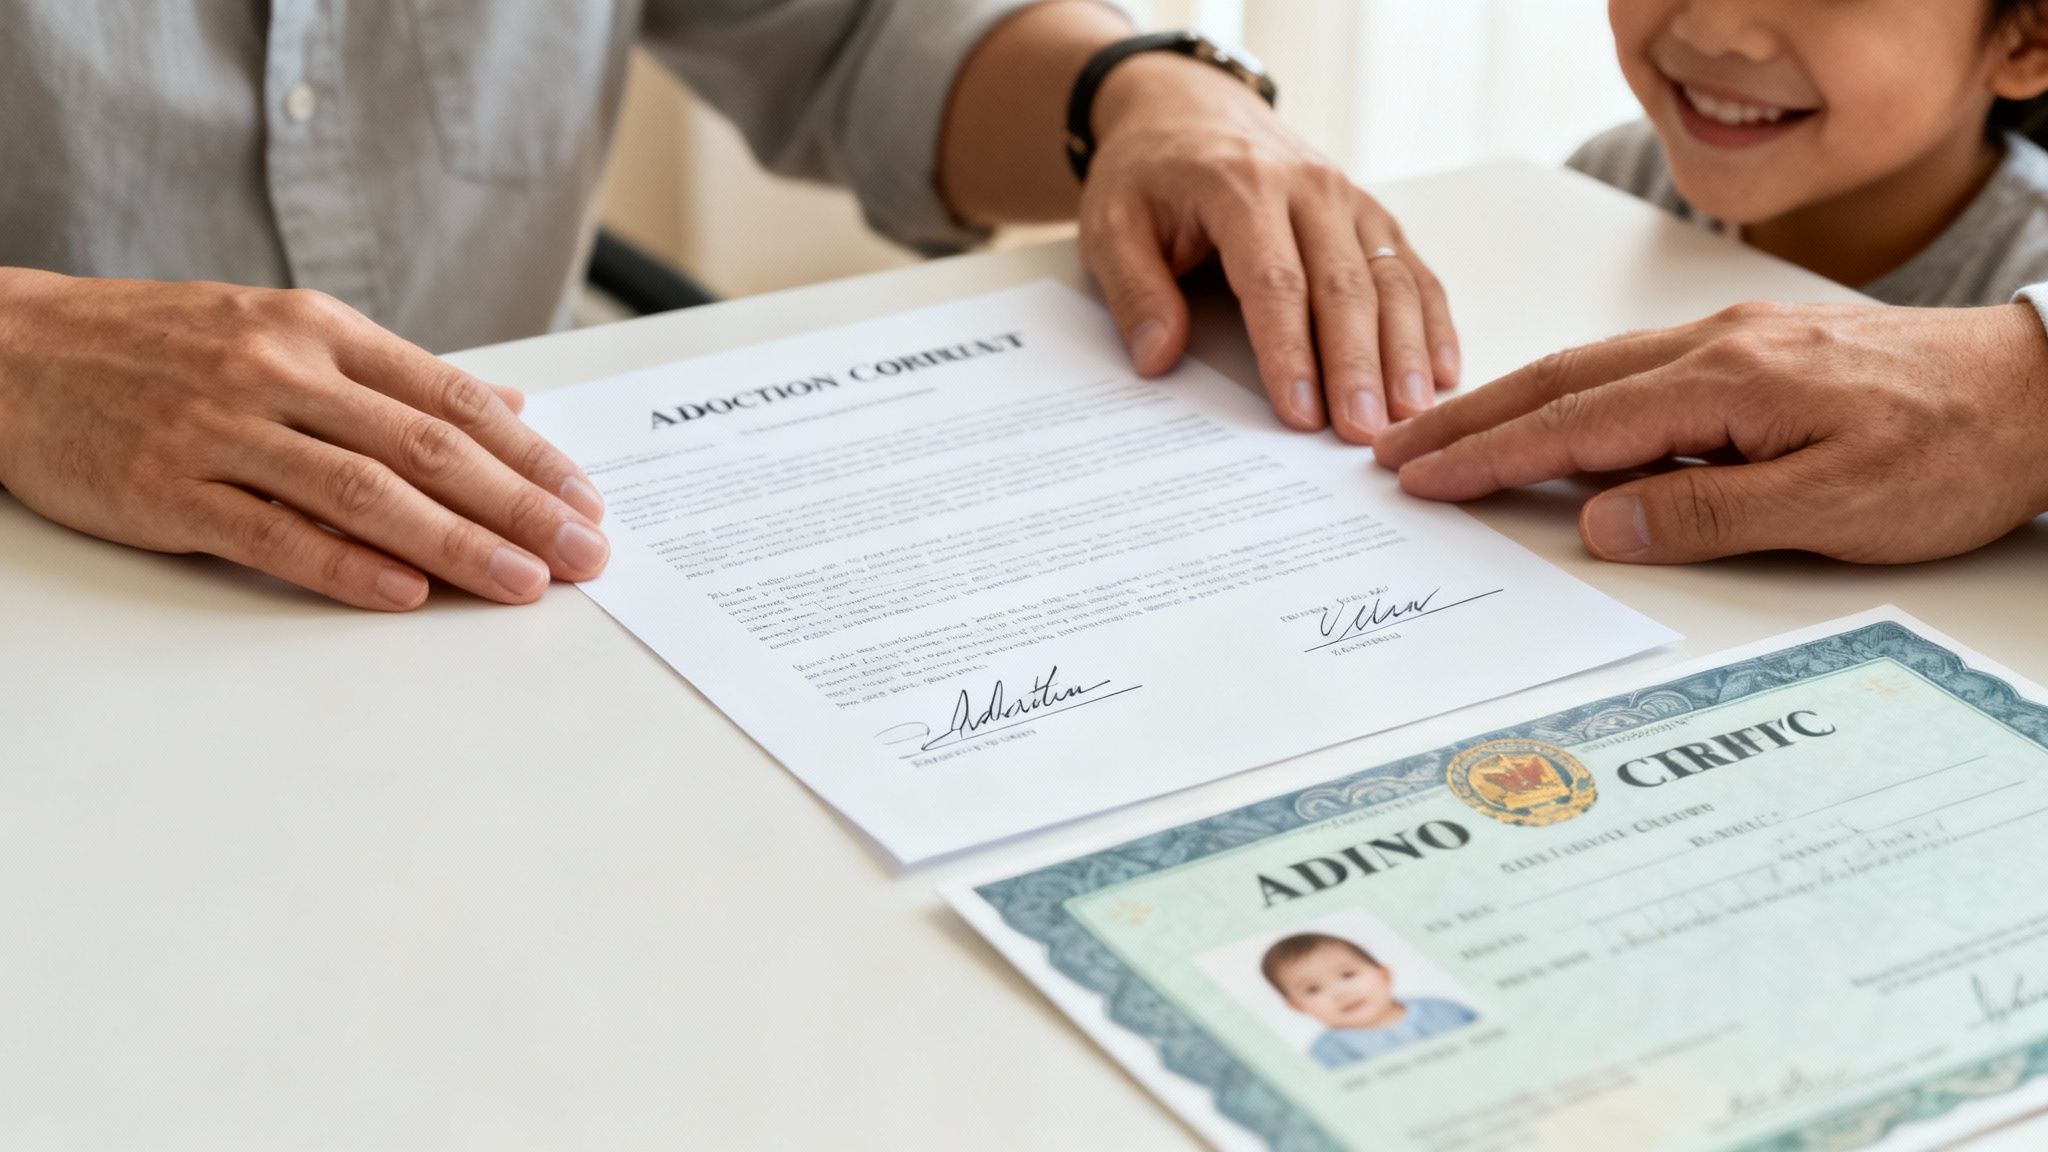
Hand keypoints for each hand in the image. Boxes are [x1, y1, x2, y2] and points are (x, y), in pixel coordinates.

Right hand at [0, 269, 608, 608]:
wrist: (11, 351)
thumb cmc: (160, 344)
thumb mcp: (284, 328)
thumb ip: (396, 376)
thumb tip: (508, 407)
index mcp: (319, 329)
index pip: (450, 398)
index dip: (528, 455)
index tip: (585, 500)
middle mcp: (281, 371)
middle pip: (427, 448)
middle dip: (519, 507)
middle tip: (584, 553)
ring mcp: (224, 430)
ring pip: (364, 492)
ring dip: (455, 544)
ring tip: (522, 583)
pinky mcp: (170, 488)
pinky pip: (274, 532)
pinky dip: (347, 566)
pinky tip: (407, 595)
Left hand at [1079, 53, 1458, 442]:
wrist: (1188, 106)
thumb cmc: (1149, 172)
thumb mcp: (1110, 223)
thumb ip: (1134, 291)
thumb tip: (1158, 357)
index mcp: (1242, 187)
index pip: (1275, 281)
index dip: (1290, 352)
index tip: (1300, 412)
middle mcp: (1309, 188)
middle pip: (1344, 287)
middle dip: (1358, 366)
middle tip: (1364, 432)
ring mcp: (1348, 200)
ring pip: (1390, 279)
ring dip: (1405, 350)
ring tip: (1410, 413)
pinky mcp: (1369, 215)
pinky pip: (1411, 269)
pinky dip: (1432, 320)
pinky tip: (1441, 370)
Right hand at [1372, 301, 2047, 563]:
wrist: (2046, 388)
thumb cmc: (1957, 450)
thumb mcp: (1835, 507)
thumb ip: (1707, 512)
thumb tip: (1603, 522)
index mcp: (1726, 382)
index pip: (1575, 423)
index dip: (1487, 455)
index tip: (1420, 476)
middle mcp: (1718, 346)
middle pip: (1562, 380)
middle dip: (1470, 418)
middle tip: (1397, 450)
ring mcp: (1737, 342)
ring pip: (1595, 370)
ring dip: (1514, 404)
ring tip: (1450, 436)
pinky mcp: (1759, 351)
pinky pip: (1637, 371)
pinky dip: (1574, 396)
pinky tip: (1560, 420)